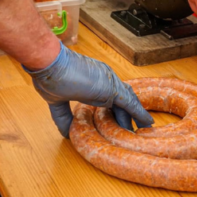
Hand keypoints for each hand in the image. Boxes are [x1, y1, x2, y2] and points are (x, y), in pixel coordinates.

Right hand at [24, 44, 153, 137]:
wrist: (49, 63)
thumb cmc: (50, 76)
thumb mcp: (57, 100)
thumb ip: (63, 116)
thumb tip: (66, 133)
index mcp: (94, 82)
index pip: (110, 100)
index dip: (116, 113)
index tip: (118, 126)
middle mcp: (106, 80)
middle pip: (122, 102)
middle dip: (127, 118)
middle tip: (132, 132)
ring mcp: (111, 83)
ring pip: (128, 103)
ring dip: (135, 117)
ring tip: (144, 130)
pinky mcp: (112, 88)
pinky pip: (130, 103)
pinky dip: (139, 113)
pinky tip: (147, 122)